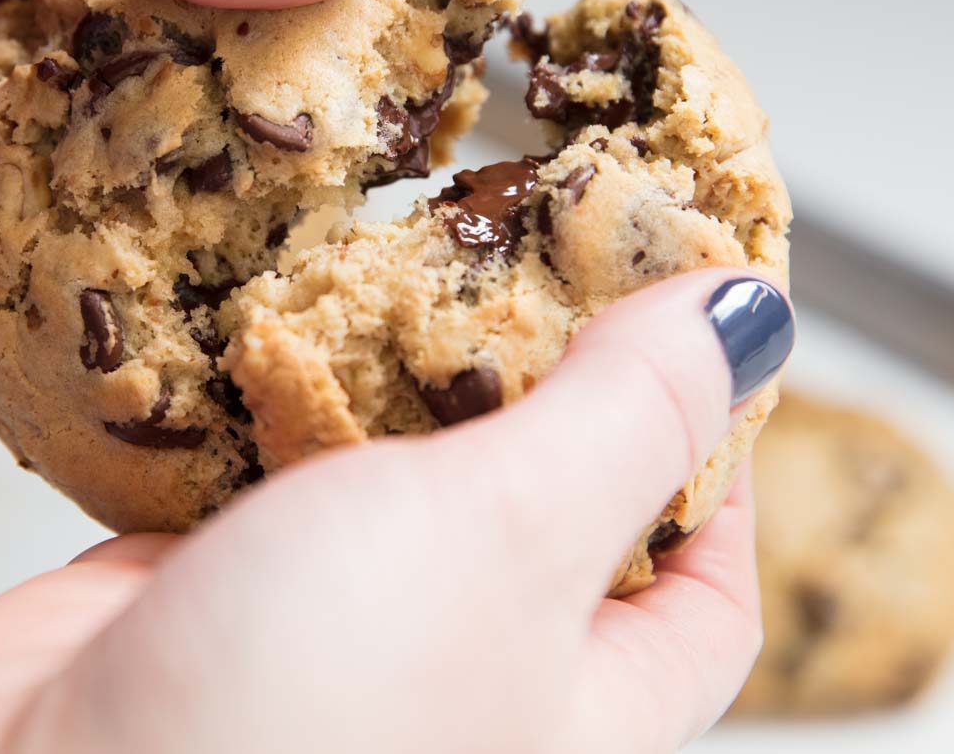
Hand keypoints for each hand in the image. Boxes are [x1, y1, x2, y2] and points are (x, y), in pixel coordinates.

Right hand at [0, 269, 773, 753]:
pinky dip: (269, 388)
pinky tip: (272, 305)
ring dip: (395, 369)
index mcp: (575, 708)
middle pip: (544, 508)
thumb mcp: (512, 539)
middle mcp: (456, 672)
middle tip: (541, 247)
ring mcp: (326, 624)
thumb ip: (627, 417)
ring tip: (417, 246)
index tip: (706, 332)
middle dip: (543, 379)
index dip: (722, 463)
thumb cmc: (300, 726)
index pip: (702, 595)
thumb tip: (751, 319)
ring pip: (392, 473)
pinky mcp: (202, 584)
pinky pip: (262, 467)